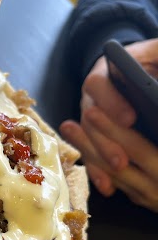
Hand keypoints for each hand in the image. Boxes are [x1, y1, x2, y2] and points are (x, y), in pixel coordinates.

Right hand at [60, 38, 157, 211]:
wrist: (131, 72)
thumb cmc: (147, 60)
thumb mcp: (153, 51)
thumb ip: (155, 54)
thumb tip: (157, 82)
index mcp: (104, 72)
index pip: (97, 84)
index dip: (110, 103)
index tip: (130, 118)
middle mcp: (91, 98)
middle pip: (90, 121)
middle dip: (105, 142)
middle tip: (122, 159)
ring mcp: (90, 120)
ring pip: (89, 141)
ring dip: (100, 160)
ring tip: (118, 172)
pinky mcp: (96, 138)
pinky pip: (92, 156)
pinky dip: (99, 172)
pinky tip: (108, 187)